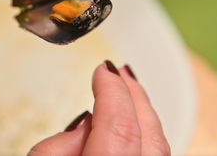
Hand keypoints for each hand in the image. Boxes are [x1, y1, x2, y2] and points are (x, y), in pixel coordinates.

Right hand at [29, 61, 170, 155]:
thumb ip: (56, 146)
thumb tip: (85, 123)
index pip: (118, 127)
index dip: (113, 92)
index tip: (103, 70)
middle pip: (148, 134)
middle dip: (134, 95)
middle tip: (121, 71)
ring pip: (159, 147)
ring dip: (143, 112)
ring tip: (130, 90)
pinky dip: (147, 135)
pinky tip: (137, 124)